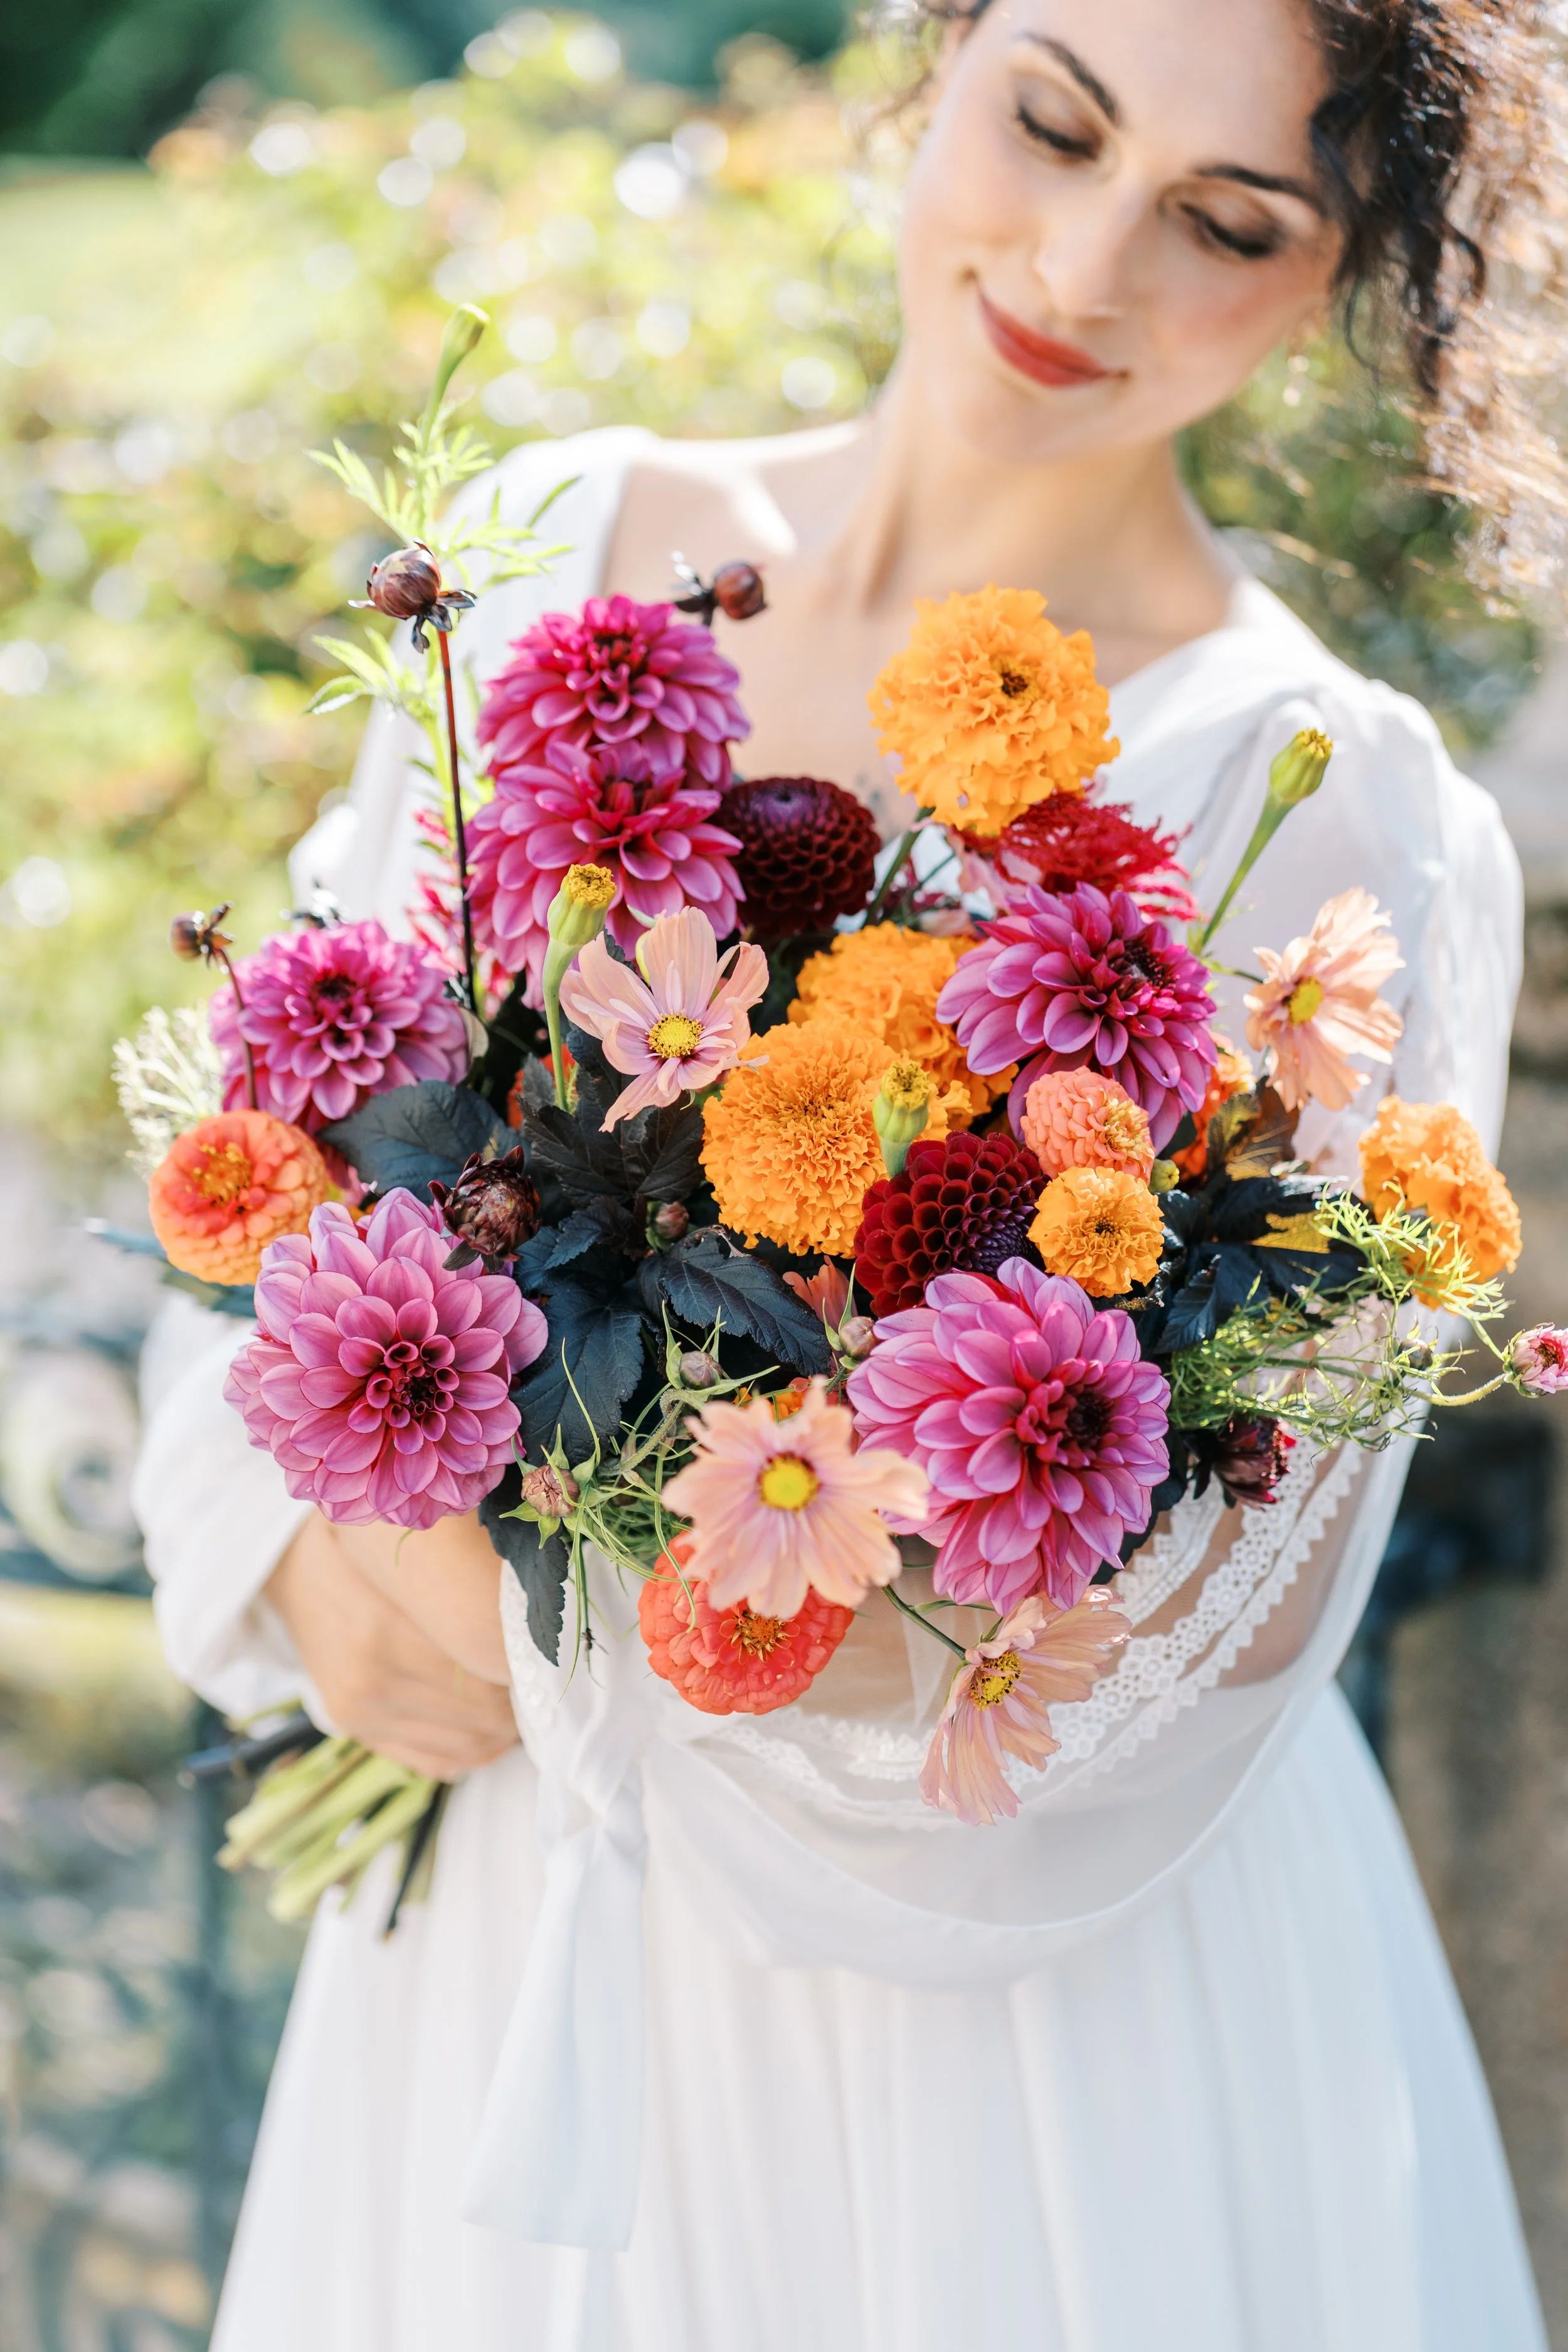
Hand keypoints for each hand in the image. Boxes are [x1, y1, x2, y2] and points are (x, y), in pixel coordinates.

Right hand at [266, 1512, 517, 1779]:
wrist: (288, 1563)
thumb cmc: (365, 1540)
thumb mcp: (409, 1543)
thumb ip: (465, 1578)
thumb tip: (532, 1614)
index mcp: (391, 1625)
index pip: (494, 1672)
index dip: (532, 1668)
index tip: (547, 1651)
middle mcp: (374, 1676)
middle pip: (487, 1714)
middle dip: (523, 1699)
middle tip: (539, 1675)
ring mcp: (361, 1708)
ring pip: (467, 1745)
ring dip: (503, 1729)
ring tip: (515, 1696)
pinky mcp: (352, 1724)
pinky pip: (432, 1761)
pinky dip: (471, 1751)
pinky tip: (487, 1727)